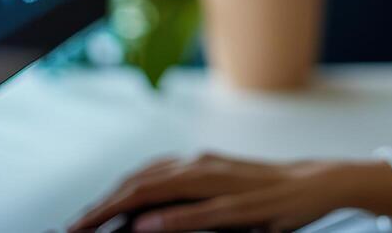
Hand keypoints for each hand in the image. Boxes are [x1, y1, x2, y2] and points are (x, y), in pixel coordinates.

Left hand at [66, 151, 391, 231]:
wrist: (318, 183)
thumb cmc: (267, 193)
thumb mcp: (220, 197)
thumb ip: (187, 203)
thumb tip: (146, 220)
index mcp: (195, 164)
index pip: (138, 178)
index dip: (105, 198)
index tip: (79, 221)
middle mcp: (202, 165)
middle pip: (140, 182)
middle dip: (101, 206)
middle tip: (72, 228)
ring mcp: (222, 182)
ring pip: (162, 190)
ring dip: (122, 208)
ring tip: (92, 225)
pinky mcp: (244, 204)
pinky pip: (202, 212)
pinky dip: (171, 219)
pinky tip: (146, 227)